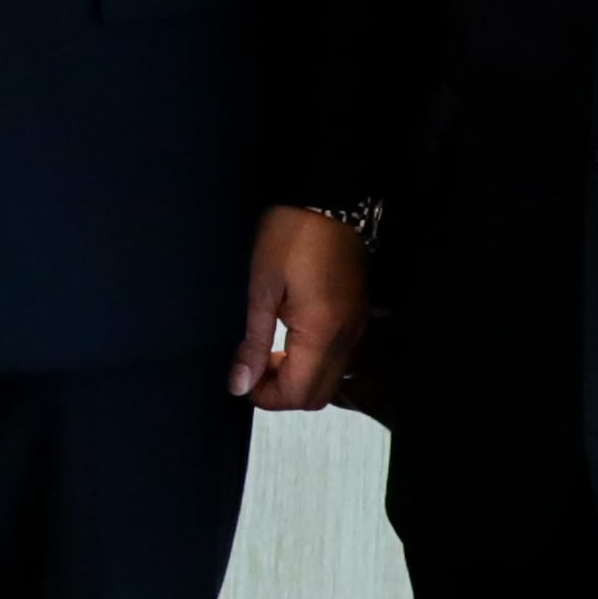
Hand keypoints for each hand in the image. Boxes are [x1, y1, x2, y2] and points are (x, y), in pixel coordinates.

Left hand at [232, 205, 366, 410]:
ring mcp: (357, 329)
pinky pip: (338, 360)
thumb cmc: (290, 238)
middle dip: (283, 393)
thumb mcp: (262, 288)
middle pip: (318, 396)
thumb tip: (240, 384)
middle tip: (253, 369)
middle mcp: (347, 339)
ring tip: (268, 354)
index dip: (267, 397)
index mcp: (322, 333)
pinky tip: (289, 340)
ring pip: (330, 381)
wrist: (329, 201)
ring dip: (298, 379)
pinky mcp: (357, 317)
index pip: (299, 394)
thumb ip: (254, 342)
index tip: (241, 380)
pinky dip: (313, 363)